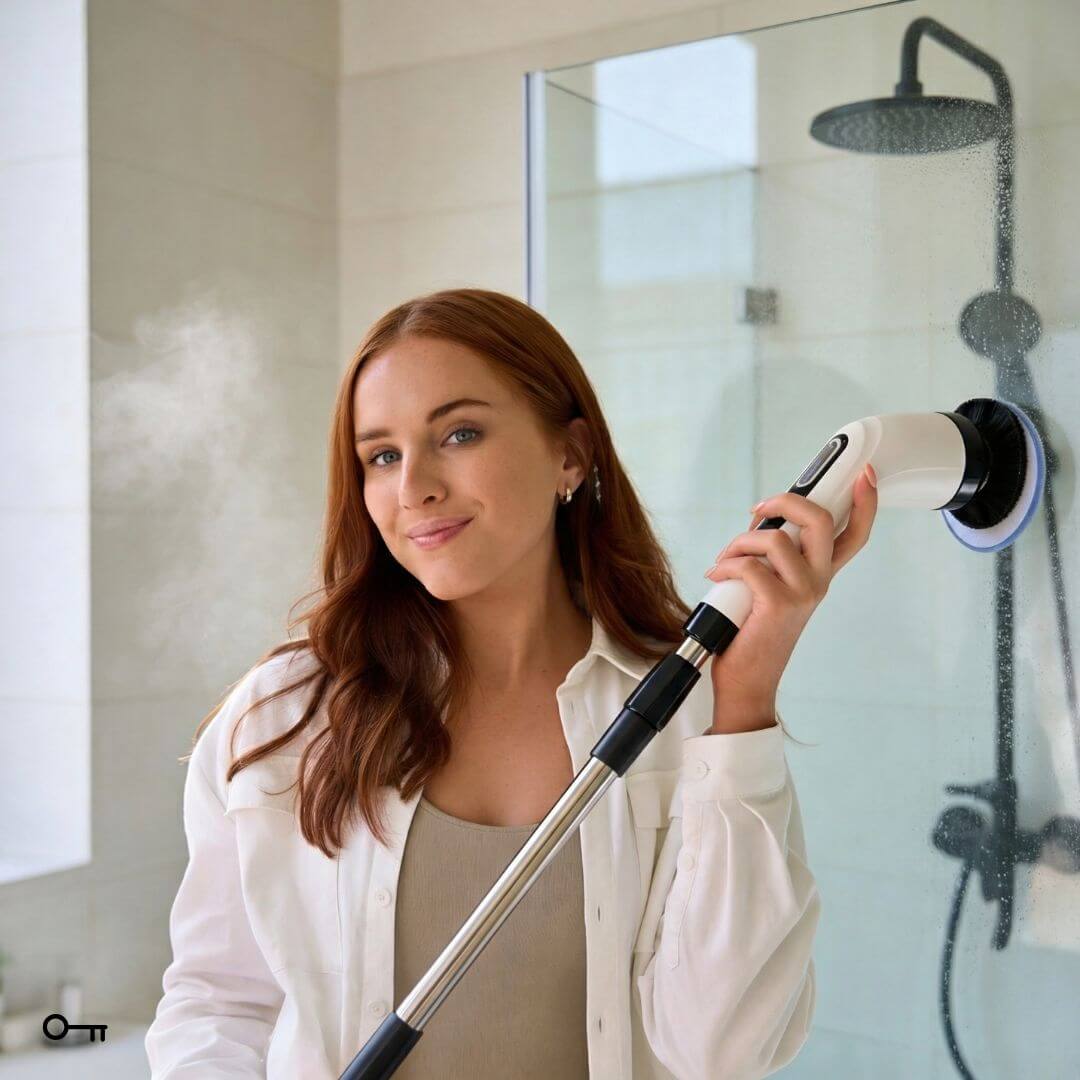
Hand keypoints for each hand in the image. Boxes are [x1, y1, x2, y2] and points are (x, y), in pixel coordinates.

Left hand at [703, 463, 878, 731]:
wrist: (747, 683)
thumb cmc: (751, 633)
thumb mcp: (770, 588)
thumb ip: (774, 560)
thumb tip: (758, 524)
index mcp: (820, 576)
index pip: (855, 535)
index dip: (866, 502)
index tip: (864, 473)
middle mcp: (819, 582)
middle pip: (821, 520)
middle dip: (786, 501)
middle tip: (758, 510)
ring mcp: (803, 593)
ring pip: (776, 539)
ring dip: (739, 542)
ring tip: (724, 561)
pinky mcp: (779, 604)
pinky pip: (749, 565)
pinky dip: (725, 565)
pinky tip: (716, 576)